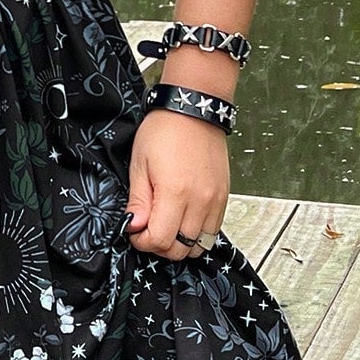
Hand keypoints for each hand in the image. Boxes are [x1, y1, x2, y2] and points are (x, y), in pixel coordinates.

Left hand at [124, 109, 229, 261]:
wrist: (193, 109)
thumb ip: (138, 201)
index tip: (135, 231)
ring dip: (180, 243)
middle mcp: (200, 201)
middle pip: (181, 249)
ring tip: (166, 226)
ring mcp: (215, 201)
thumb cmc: (164, 131)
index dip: (142, 241)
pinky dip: (197, 234)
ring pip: (199, 245)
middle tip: (147, 230)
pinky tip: (183, 219)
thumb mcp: (140, 164)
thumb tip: (135, 227)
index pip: (160, 240)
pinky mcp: (224, 197)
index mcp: (175, 193)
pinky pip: (213, 231)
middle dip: (160, 246)